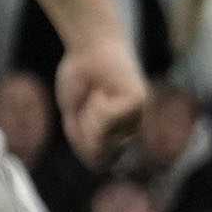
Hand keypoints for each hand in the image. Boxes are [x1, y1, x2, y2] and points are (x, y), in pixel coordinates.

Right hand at [54, 36, 146, 164]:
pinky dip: (97, 106)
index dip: (81, 139)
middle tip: (88, 101)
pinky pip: (107, 120)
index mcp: (116, 132)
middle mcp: (131, 127)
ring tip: (96, 93)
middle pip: (100, 151)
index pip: (97, 159)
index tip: (82, 114)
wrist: (85, 47)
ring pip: (104, 137)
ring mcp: (137, 116)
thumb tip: (100, 165)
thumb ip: (83, 143)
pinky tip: (102, 89)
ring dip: (90, 116)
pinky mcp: (138, 102)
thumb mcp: (72, 117)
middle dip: (84, 128)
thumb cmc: (79, 78)